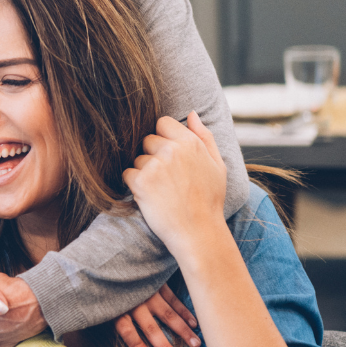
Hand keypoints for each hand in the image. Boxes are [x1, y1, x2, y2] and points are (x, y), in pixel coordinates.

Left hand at [114, 284, 199, 346]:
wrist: (117, 255)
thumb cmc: (112, 283)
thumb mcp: (107, 298)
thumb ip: (114, 315)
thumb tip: (126, 335)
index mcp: (118, 307)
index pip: (126, 328)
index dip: (134, 342)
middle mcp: (135, 300)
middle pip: (149, 326)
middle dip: (162, 343)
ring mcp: (149, 291)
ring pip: (167, 314)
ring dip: (182, 330)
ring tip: (195, 343)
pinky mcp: (159, 282)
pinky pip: (172, 299)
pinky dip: (184, 311)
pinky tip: (194, 323)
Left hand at [123, 111, 227, 256]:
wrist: (199, 233)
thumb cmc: (209, 200)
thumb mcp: (217, 166)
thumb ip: (204, 136)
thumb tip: (191, 113)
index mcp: (190, 143)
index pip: (162, 122)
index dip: (163, 138)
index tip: (169, 156)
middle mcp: (172, 150)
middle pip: (147, 140)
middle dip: (153, 155)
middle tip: (168, 178)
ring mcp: (155, 165)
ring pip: (137, 158)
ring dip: (144, 172)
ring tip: (162, 190)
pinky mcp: (141, 182)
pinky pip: (128, 174)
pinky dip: (135, 185)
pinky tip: (151, 197)